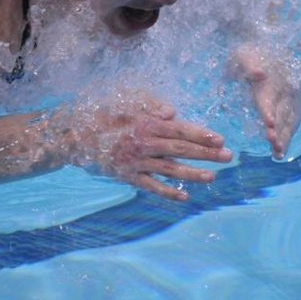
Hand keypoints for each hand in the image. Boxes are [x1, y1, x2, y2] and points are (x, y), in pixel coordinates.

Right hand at [62, 95, 233, 200]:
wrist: (72, 137)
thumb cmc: (101, 114)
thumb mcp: (124, 102)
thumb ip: (150, 104)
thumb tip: (173, 113)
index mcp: (145, 123)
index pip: (179, 129)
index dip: (200, 134)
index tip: (219, 138)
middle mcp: (144, 143)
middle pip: (180, 149)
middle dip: (206, 153)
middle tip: (227, 156)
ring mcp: (136, 162)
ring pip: (170, 169)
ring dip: (193, 174)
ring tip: (212, 177)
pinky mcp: (127, 176)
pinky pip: (151, 186)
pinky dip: (168, 193)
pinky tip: (185, 198)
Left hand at [230, 44, 300, 158]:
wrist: (262, 44)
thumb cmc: (246, 53)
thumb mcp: (242, 55)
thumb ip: (249, 65)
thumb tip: (260, 74)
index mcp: (270, 78)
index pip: (269, 96)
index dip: (269, 110)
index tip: (269, 123)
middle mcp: (284, 89)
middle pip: (282, 111)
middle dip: (279, 129)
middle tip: (274, 145)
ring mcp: (290, 96)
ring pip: (289, 119)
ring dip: (285, 136)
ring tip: (278, 153)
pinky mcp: (292, 103)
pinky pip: (291, 121)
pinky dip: (287, 136)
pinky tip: (280, 151)